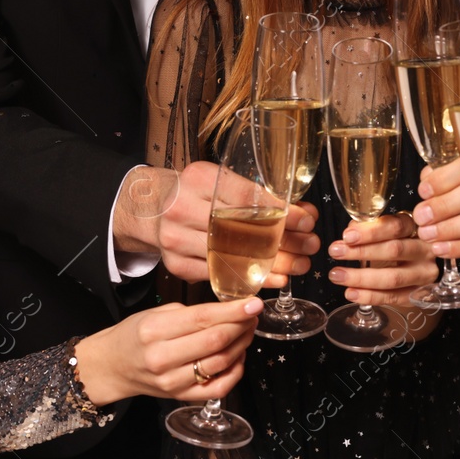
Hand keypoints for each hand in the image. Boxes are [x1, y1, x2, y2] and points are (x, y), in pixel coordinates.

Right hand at [75, 297, 262, 406]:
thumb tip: (227, 311)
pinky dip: (235, 372)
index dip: (233, 311)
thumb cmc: (134, 334)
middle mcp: (163, 358)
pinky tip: (238, 356)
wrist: (113, 366)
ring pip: (220, 363)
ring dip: (241, 345)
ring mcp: (172, 382)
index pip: (202, 319)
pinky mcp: (180, 397)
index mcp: (154, 331)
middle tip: (252, 315)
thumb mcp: (155, 313)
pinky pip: (217, 388)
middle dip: (241, 326)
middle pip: (215, 341)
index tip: (253, 303)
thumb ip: (189, 313)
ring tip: (247, 331)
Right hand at [119, 162, 318, 283]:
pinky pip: (218, 276)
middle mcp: (182, 208)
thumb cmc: (194, 192)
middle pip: (240, 231)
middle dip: (282, 243)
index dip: (280, 212)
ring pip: (231, 258)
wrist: (150, 208)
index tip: (306, 221)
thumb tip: (303, 213)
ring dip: (271, 266)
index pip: (246, 197)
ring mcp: (176, 239)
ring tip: (297, 267)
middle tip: (309, 247)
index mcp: (198, 178)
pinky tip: (271, 279)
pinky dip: (249, 279)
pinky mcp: (176, 264)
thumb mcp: (220, 180)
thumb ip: (258, 194)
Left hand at [325, 212, 438, 307]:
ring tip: (337, 275)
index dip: (371, 232)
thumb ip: (368, 228)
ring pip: (393, 278)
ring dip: (361, 278)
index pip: (396, 227)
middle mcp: (425, 250)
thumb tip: (350, 232)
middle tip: (335, 252)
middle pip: (394, 250)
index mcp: (415, 228)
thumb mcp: (385, 231)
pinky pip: (393, 297)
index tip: (347, 236)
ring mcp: (424, 274)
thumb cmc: (395, 243)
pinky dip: (370, 296)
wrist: (416, 268)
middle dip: (362, 252)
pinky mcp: (419, 295)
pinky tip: (351, 293)